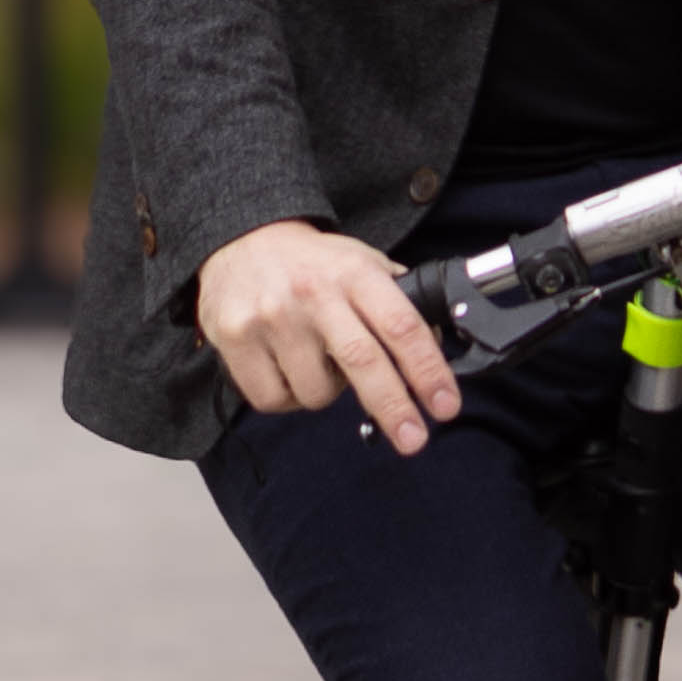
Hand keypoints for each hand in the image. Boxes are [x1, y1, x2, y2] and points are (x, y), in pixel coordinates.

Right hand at [197, 219, 464, 454]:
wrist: (241, 240)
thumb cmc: (312, 263)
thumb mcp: (362, 263)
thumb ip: (397, 301)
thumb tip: (434, 351)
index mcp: (354, 272)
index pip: (401, 325)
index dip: (429, 371)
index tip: (445, 406)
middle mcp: (314, 292)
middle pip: (362, 361)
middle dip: (393, 408)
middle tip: (414, 440)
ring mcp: (272, 316)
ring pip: (316, 392)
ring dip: (327, 393)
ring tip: (317, 361)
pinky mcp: (235, 338)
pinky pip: (274, 399)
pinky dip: (288, 396)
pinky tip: (286, 368)